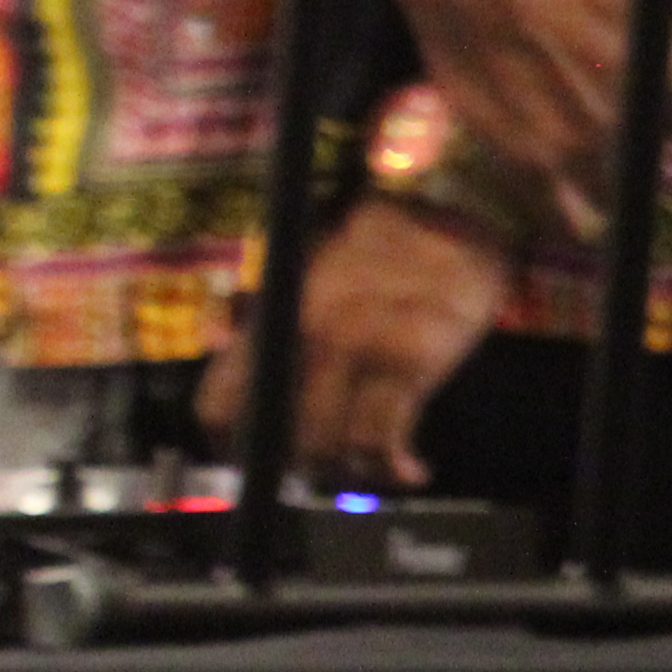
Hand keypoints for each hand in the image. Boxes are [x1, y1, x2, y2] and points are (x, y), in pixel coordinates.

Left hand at [195, 198, 512, 492]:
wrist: (450, 200)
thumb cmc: (373, 230)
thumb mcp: (302, 258)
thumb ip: (261, 305)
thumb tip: (221, 340)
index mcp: (274, 313)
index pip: (222, 402)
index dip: (228, 443)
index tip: (243, 460)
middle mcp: (309, 339)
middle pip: (278, 438)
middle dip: (294, 464)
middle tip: (315, 469)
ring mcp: (360, 353)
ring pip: (328, 447)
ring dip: (344, 471)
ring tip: (361, 469)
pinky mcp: (412, 363)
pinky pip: (384, 439)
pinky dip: (393, 467)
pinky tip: (412, 471)